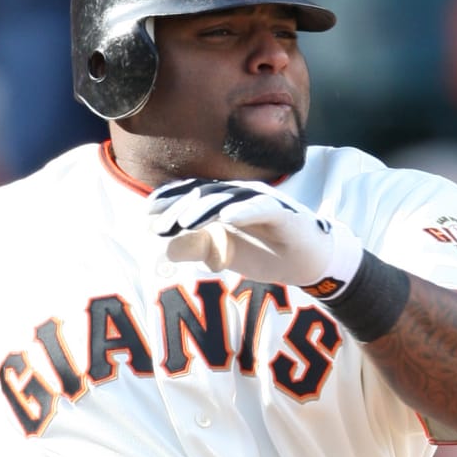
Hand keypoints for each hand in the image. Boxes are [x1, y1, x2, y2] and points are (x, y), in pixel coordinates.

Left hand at [147, 176, 364, 298]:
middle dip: (180, 208)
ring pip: (229, 199)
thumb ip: (196, 247)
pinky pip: (262, 208)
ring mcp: (261, 201)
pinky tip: (228, 218)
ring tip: (184, 222)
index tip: (148, 215)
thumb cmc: (264, 252)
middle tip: (160, 225)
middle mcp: (240, 195)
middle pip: (205, 194)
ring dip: (205, 209)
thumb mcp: (223, 253)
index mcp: (225, 201)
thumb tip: (166, 248)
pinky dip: (245, 211)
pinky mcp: (283, 212)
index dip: (170, 201)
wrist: (308, 261)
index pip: (192, 195)